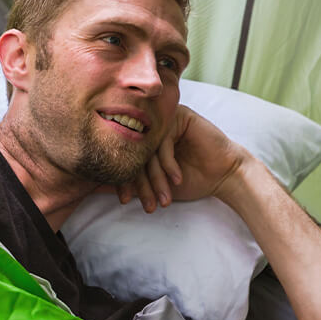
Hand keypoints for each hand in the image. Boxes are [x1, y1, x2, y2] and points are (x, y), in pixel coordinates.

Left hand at [113, 105, 250, 211]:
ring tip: (164, 198)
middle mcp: (149, 127)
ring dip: (156, 178)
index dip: (124, 182)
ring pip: (148, 149)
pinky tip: (177, 178)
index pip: (125, 159)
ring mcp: (164, 120)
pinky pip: (164, 141)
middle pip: (134, 154)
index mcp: (140, 140)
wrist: (223, 175)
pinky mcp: (179, 116)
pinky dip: (169, 163)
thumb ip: (132, 182)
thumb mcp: (156, 185)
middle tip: (146, 204)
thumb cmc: (190, 180)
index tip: (125, 201)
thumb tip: (97, 188)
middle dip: (141, 184)